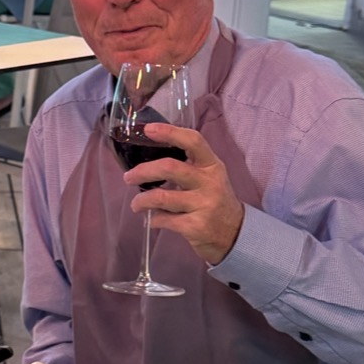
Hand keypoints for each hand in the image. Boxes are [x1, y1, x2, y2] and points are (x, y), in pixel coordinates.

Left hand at [123, 123, 243, 267]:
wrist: (235, 234)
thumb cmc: (214, 199)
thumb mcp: (209, 177)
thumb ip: (187, 165)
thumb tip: (147, 156)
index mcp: (212, 165)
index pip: (193, 141)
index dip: (170, 132)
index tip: (148, 129)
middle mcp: (210, 182)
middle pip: (170, 168)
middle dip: (143, 171)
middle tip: (129, 177)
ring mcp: (204, 205)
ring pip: (161, 197)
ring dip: (141, 200)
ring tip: (136, 204)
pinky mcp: (196, 227)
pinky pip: (164, 219)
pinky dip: (152, 219)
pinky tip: (152, 219)